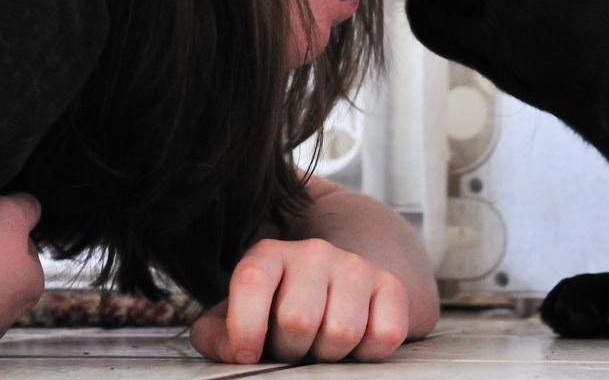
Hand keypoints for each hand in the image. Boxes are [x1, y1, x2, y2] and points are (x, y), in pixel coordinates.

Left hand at [189, 237, 408, 363]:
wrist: (332, 286)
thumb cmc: (275, 311)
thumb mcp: (237, 317)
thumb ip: (217, 335)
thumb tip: (233, 351)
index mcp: (269, 254)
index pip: (251, 282)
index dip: (244, 329)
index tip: (247, 353)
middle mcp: (313, 252)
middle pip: (298, 320)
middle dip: (291, 350)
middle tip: (292, 348)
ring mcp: (355, 267)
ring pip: (342, 332)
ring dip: (328, 355)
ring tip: (320, 345)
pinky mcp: (391, 286)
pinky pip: (385, 335)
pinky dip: (368, 354)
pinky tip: (353, 345)